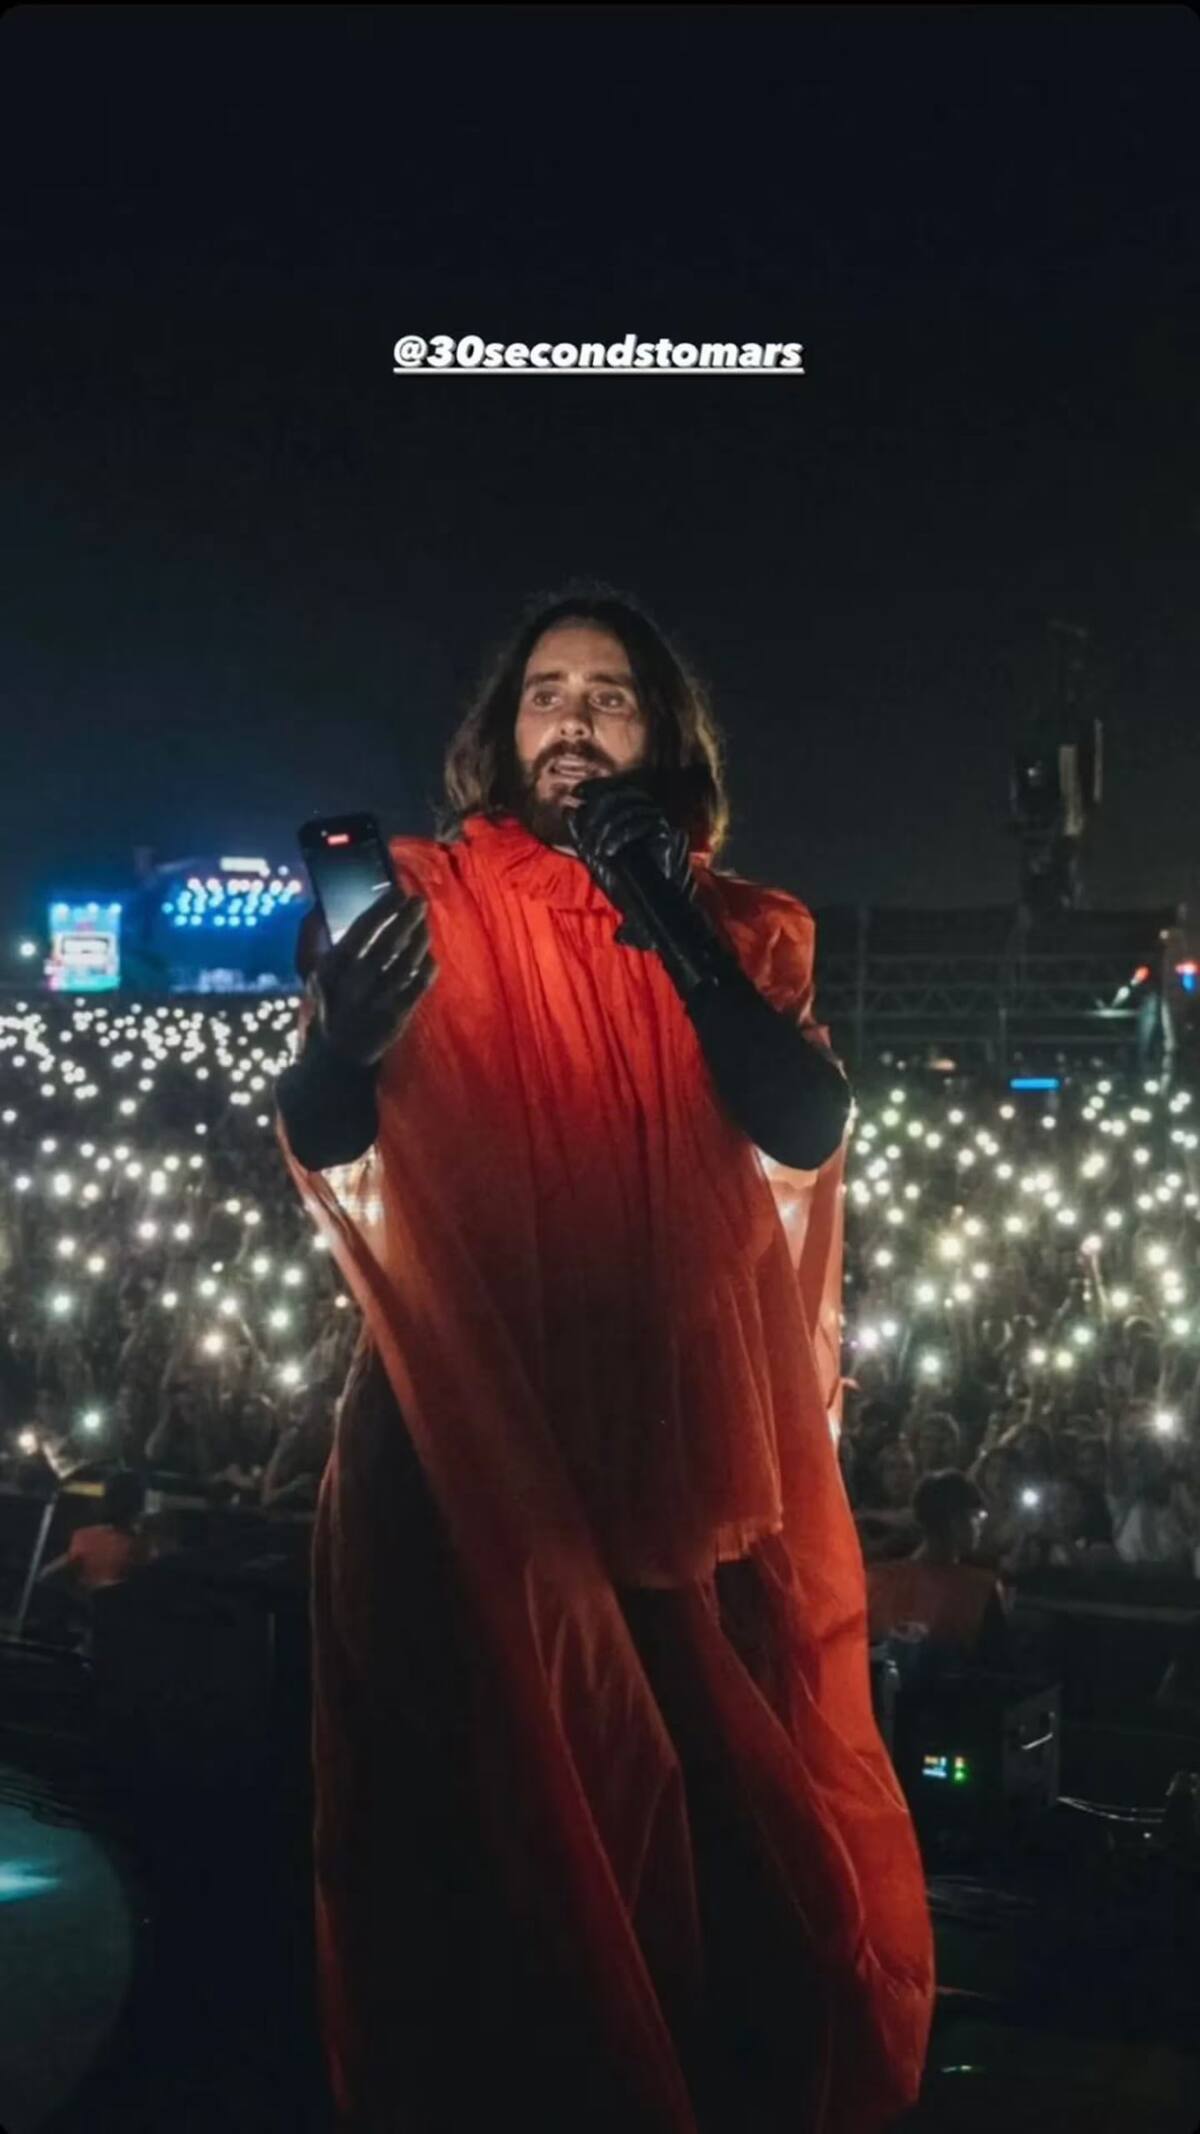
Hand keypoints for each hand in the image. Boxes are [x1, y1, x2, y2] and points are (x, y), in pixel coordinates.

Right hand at [310, 885, 437, 1066]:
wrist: (336, 1056)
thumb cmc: (326, 1007)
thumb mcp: (312, 976)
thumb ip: (313, 942)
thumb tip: (316, 909)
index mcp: (332, 969)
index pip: (361, 931)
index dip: (382, 909)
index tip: (398, 891)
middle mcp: (354, 984)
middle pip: (387, 944)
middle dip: (406, 919)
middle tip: (420, 902)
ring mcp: (377, 1001)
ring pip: (406, 963)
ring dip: (419, 940)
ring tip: (425, 926)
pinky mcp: (396, 1017)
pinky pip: (418, 986)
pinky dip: (427, 969)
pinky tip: (429, 957)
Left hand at [566, 771, 694, 948]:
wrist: (640, 904)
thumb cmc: (619, 881)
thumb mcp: (592, 857)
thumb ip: (580, 835)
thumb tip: (569, 809)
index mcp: (627, 815)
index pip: (613, 788)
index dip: (595, 786)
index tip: (576, 792)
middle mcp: (644, 813)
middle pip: (620, 794)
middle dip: (598, 810)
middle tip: (585, 830)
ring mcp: (656, 822)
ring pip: (630, 807)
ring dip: (607, 826)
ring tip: (596, 849)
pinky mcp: (665, 834)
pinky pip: (644, 823)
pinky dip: (622, 835)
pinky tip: (609, 851)